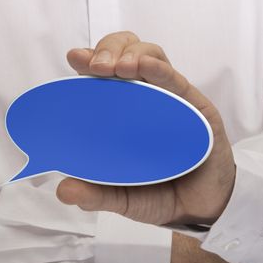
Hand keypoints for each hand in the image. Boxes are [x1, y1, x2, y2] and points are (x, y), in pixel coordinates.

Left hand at [57, 31, 235, 224]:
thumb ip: (95, 195)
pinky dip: (159, 69)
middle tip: (96, 67)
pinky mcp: (196, 109)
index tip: (75, 58)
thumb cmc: (159, 196)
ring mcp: (170, 100)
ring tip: (118, 67)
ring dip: (131, 54)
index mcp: (122, 112)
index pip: (103, 75)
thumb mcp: (122, 198)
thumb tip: (64, 190)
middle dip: (108, 49)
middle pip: (125, 53)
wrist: (199, 212)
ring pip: (151, 56)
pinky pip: (176, 81)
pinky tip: (145, 66)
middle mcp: (145, 98)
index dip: (89, 60)